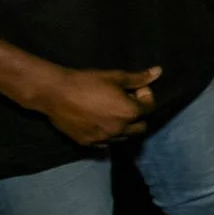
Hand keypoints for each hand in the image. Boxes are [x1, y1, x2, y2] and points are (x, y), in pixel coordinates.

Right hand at [37, 66, 160, 144]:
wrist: (55, 93)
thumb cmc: (87, 82)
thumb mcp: (115, 77)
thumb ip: (138, 78)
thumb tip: (158, 71)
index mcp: (129, 113)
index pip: (150, 108)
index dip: (146, 97)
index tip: (135, 90)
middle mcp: (119, 130)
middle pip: (140, 126)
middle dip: (138, 115)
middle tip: (125, 102)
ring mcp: (103, 139)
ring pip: (124, 137)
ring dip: (124, 126)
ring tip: (111, 111)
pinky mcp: (88, 143)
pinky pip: (105, 142)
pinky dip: (108, 134)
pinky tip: (99, 121)